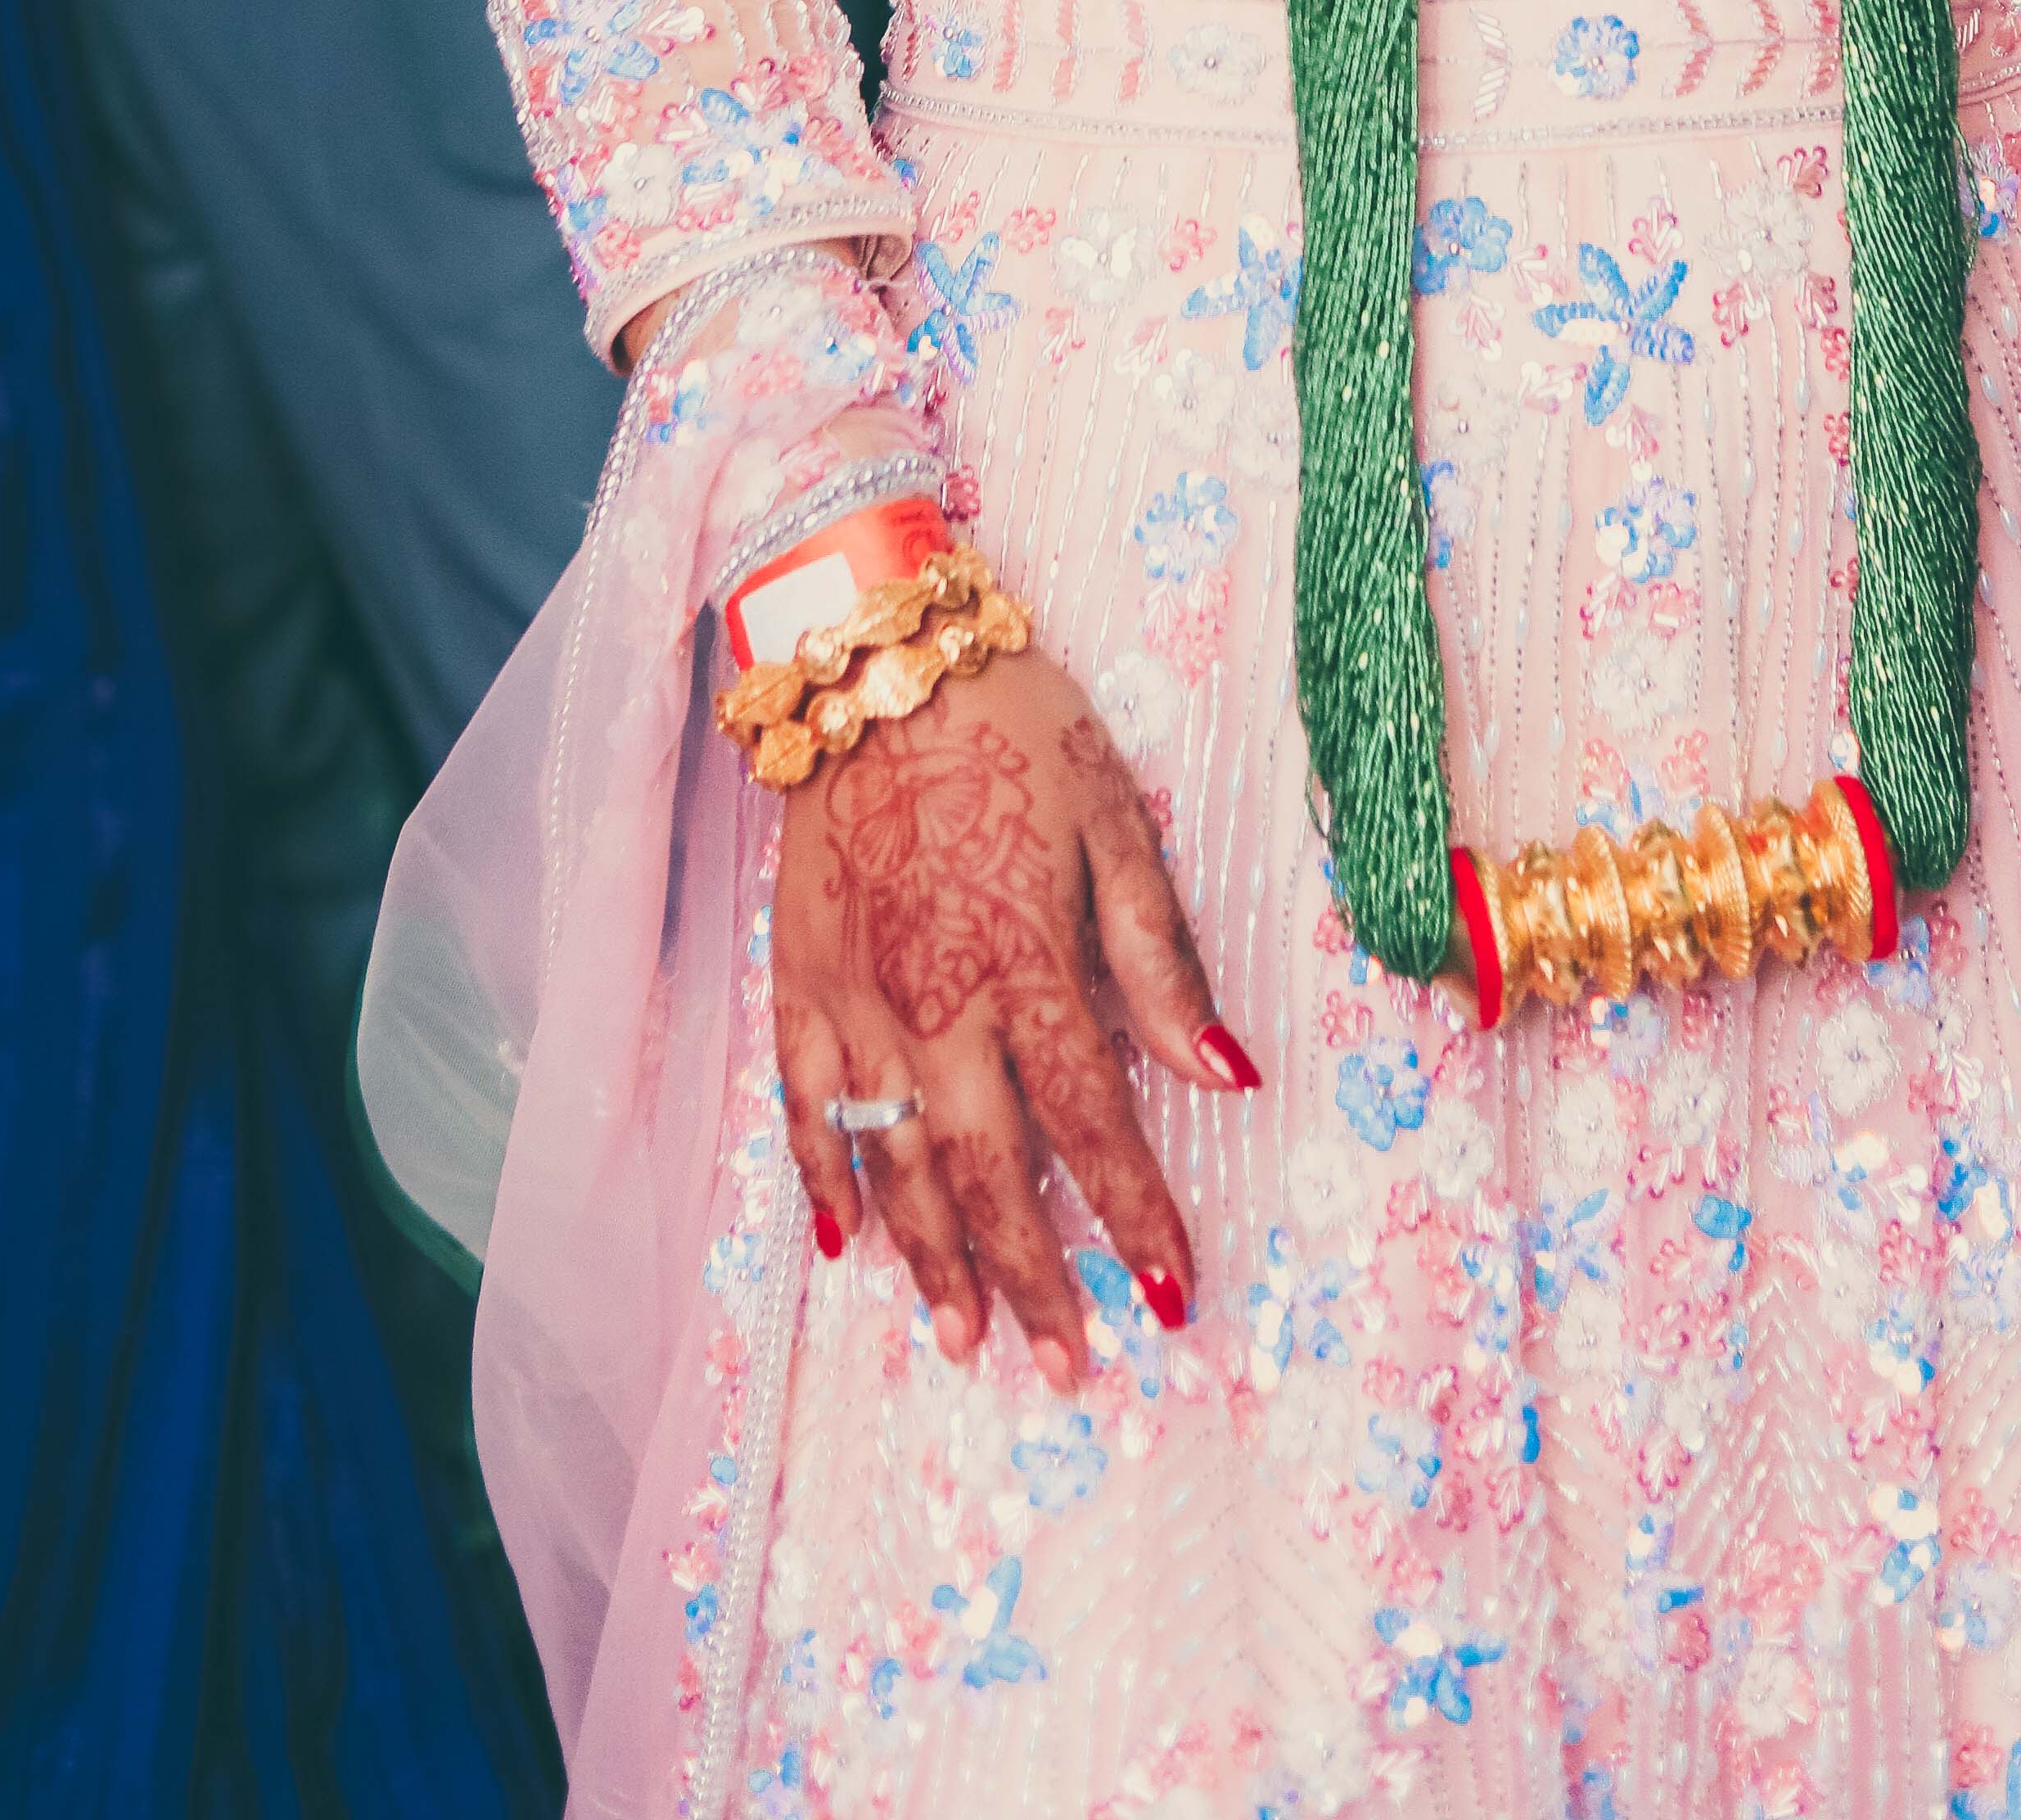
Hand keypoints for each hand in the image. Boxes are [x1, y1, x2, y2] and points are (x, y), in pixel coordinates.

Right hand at [773, 644, 1254, 1385]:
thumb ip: (1157, 958)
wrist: (872, 657)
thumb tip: (1224, 1071)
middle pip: (991, 1173)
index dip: (1136, 1216)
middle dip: (1035, 1277)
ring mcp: (854, 1000)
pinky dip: (824, 1184)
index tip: (1174, 1294)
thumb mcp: (1113, 819)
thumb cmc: (1012, 724)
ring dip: (935, 1260)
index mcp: (1026, 963)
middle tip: (1066, 1365)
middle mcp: (935, 1003)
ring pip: (897, 1163)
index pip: (1094, 1123)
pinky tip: (849, 1246)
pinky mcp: (796, 980)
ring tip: (966, 1338)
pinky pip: (804, 1108)